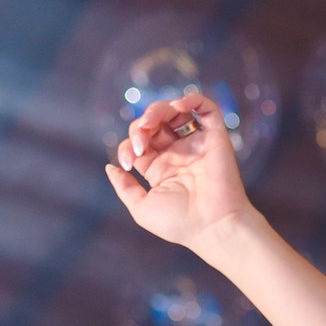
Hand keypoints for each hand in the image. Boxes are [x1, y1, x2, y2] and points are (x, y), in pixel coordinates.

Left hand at [104, 95, 254, 259]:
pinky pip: (206, 107)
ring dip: (156, 111)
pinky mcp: (215, 138)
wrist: (213, 227)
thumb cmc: (180, 224)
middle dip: (140, 126)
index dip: (127, 146)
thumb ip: (124, 187)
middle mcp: (178, 153)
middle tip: (140, 143)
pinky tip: (179, 107)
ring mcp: (196, 144)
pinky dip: (193, 99)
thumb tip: (110, 167)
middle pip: (154, 122)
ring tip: (151, 124)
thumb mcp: (141, 208)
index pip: (139, 142)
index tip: (129, 164)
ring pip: (174, 111)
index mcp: (161, 169)